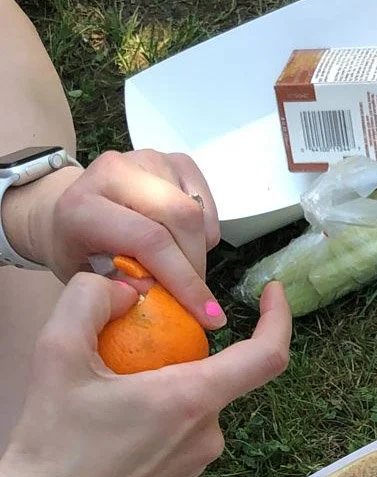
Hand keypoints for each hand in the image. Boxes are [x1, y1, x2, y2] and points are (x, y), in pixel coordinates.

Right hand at [0, 273, 290, 476]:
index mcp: (192, 400)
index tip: (271, 291)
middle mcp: (208, 431)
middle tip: (129, 341)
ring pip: (197, 398)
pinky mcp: (183, 473)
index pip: (266, 355)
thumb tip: (128, 287)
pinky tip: (114, 414)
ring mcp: (199, 457)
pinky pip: (184, 425)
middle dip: (183, 347)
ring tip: (110, 383)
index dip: (279, 317)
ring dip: (166, 380)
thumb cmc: (51, 443)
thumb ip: (89, 301)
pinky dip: (160, 407)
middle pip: (218, 371)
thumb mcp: (56, 354)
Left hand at [8, 150, 225, 327]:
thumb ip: (123, 288)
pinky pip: (206, 202)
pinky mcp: (172, 160)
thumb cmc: (77, 248)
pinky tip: (183, 243)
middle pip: (182, 217)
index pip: (149, 240)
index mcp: (84, 205)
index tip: (208, 316)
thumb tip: (162, 296)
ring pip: (197, 211)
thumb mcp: (88, 279)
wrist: (68, 207)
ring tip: (182, 268)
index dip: (183, 280)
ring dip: (199, 250)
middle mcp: (115, 172)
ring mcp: (147, 160)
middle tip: (197, 297)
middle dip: (196, 265)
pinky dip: (204, 232)